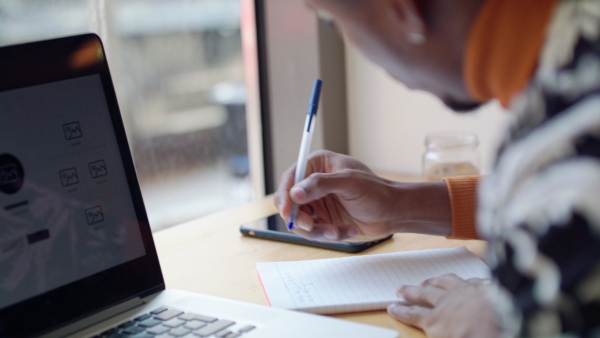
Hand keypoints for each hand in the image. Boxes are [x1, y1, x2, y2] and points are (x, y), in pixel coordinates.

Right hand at [274, 150, 451, 241]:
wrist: (393, 212)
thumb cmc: (376, 191)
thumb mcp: (349, 182)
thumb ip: (321, 184)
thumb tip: (295, 193)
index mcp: (317, 165)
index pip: (290, 178)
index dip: (284, 195)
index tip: (287, 212)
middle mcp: (313, 183)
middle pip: (289, 202)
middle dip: (299, 218)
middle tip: (311, 227)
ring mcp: (317, 203)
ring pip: (299, 221)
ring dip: (317, 230)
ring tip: (336, 232)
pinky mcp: (323, 220)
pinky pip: (314, 232)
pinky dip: (328, 235)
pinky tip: (346, 231)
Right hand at [387, 274, 497, 337]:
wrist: (515, 324)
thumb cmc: (484, 337)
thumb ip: (440, 336)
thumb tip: (435, 332)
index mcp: (438, 321)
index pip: (414, 315)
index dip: (401, 312)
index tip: (392, 307)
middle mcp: (449, 302)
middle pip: (425, 294)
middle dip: (411, 292)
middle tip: (401, 289)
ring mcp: (469, 291)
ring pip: (446, 282)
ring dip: (433, 281)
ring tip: (427, 281)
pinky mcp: (488, 286)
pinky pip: (472, 279)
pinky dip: (466, 279)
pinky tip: (467, 279)